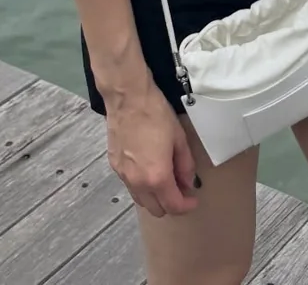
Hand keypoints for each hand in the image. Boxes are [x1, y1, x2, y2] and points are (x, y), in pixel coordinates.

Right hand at [104, 78, 199, 217]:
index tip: (193, 200)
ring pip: (141, 200)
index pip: (173, 206)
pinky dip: (141, 185)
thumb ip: (186, 166)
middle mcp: (138, 183)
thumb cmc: (156, 114)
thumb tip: (188, 183)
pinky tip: (147, 168)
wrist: (127, 98)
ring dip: (155, 197)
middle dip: (171, 204)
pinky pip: (130, 186)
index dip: (186, 206)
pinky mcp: (114, 166)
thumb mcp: (179, 138)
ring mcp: (123, 176)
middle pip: (155, 210)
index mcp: (157, 177)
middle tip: (180, 189)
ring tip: (165, 179)